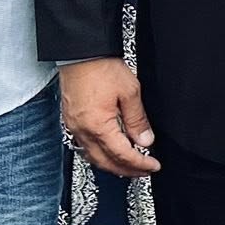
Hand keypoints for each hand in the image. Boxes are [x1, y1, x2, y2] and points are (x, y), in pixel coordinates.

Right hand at [60, 58, 160, 175]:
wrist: (80, 52)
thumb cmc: (100, 67)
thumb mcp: (129, 92)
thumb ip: (138, 120)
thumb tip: (145, 141)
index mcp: (98, 126)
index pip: (122, 155)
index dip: (140, 164)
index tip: (153, 166)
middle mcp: (82, 130)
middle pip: (105, 162)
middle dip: (127, 170)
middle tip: (144, 171)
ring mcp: (74, 126)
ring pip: (93, 157)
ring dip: (112, 165)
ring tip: (129, 165)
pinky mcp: (71, 120)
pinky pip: (84, 146)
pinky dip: (99, 154)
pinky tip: (109, 151)